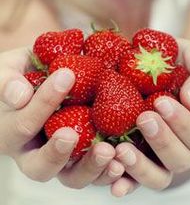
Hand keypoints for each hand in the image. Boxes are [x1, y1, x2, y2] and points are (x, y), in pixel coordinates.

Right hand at [0, 47, 121, 187]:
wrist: (43, 76)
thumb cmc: (23, 73)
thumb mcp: (9, 69)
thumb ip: (8, 80)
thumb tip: (18, 94)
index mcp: (11, 131)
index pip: (24, 123)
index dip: (44, 102)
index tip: (66, 76)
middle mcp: (34, 151)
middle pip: (41, 167)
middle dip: (56, 153)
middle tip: (71, 134)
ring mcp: (61, 157)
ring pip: (71, 176)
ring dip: (90, 168)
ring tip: (108, 152)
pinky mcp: (84, 157)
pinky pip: (95, 173)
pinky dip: (109, 172)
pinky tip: (122, 161)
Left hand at [111, 38, 189, 196]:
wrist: (156, 65)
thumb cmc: (182, 62)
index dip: (182, 123)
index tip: (161, 101)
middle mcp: (184, 146)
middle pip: (180, 160)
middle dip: (162, 141)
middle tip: (144, 118)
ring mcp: (159, 155)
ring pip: (158, 177)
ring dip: (140, 167)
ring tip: (122, 150)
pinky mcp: (138, 156)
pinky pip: (132, 178)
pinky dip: (124, 182)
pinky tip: (112, 180)